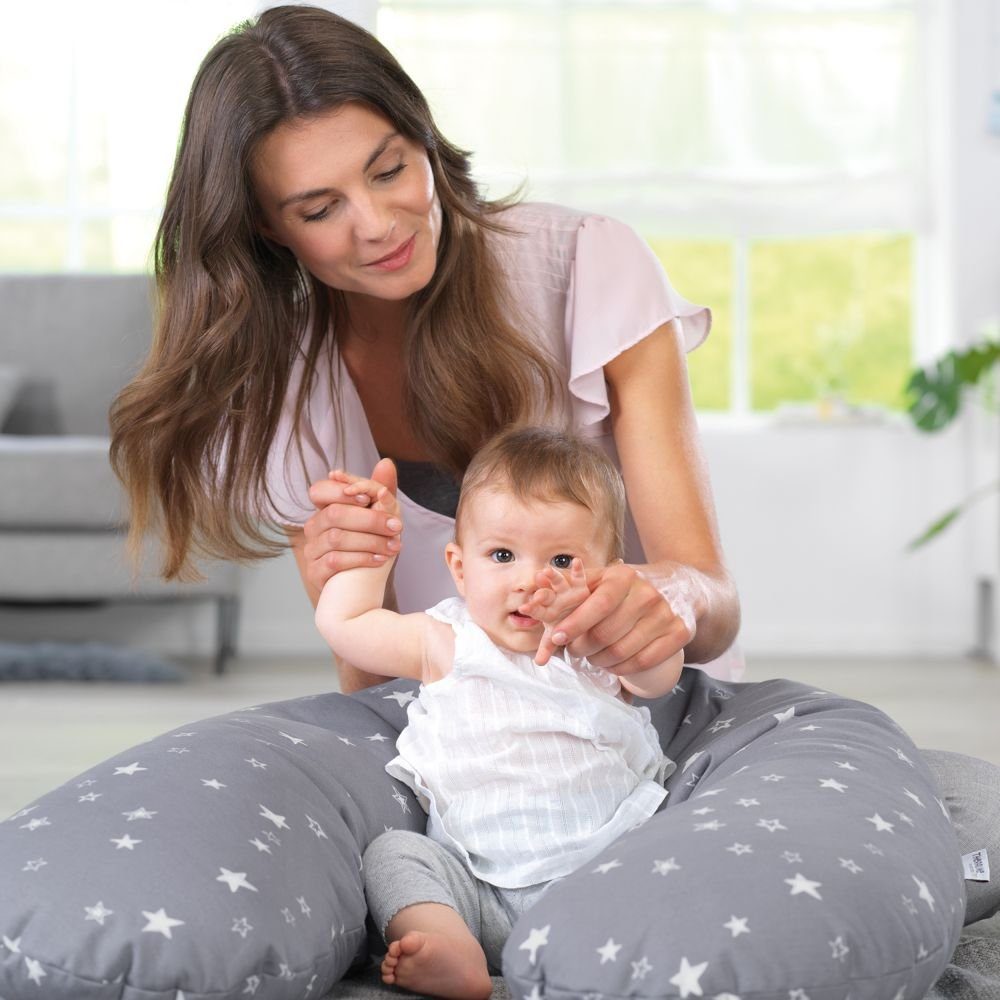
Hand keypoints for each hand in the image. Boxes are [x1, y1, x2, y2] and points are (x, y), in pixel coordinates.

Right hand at [301, 458, 401, 594]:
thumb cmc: (370, 547)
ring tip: (394, 545)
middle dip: (369, 519)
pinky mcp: (314, 573)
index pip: (320, 490)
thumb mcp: (379, 517)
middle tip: (397, 526)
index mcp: (324, 509)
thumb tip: (386, 462)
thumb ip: (380, 490)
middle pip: (334, 514)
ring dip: (370, 540)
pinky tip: (379, 559)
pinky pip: (334, 561)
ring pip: (336, 538)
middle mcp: (313, 528)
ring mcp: (311, 551)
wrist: (362, 588)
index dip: (342, 491)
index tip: (370, 498)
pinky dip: (360, 558)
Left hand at [518, 558, 589, 664]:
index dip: (533, 609)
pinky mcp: (582, 585)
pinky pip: (579, 576)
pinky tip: (576, 562)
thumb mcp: (557, 636)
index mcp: (549, 611)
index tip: (524, 608)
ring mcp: (568, 591)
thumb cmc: (568, 626)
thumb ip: (548, 646)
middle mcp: (556, 599)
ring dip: (553, 577)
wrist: (587, 614)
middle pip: (547, 594)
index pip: (539, 610)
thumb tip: (538, 663)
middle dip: (542, 592)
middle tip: (535, 590)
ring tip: (545, 571)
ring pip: (559, 583)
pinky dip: (577, 570)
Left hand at [542, 563, 692, 676]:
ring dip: (599, 661)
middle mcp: (647, 594)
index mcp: (624, 576)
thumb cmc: (628, 587)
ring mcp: (665, 615)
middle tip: (573, 650)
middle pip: (605, 634)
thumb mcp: (602, 578)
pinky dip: (621, 669)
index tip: (557, 638)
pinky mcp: (679, 634)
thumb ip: (570, 584)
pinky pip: (643, 662)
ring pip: (622, 652)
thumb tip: (537, 587)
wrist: (678, 587)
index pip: (597, 605)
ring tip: (592, 656)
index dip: (574, 624)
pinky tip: (612, 664)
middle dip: (582, 647)